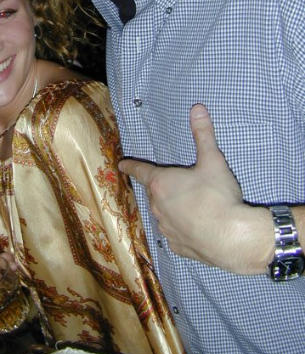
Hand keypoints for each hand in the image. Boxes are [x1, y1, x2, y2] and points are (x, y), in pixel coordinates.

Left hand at [119, 104, 272, 273]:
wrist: (232, 238)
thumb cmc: (218, 197)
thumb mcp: (212, 161)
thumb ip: (203, 134)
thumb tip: (197, 107)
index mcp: (161, 183)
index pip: (141, 171)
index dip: (131, 166)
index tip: (122, 165)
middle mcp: (157, 206)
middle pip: (154, 193)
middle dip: (161, 188)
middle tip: (176, 184)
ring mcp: (166, 229)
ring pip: (162, 214)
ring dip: (170, 208)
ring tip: (188, 206)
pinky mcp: (177, 246)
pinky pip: (173, 234)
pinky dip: (180, 228)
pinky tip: (193, 227)